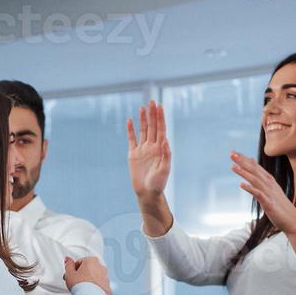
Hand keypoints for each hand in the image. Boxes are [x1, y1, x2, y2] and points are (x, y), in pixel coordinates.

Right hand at [63, 255, 110, 294]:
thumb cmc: (81, 286)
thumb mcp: (69, 274)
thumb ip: (68, 264)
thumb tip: (68, 260)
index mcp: (92, 261)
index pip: (80, 262)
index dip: (73, 269)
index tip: (70, 274)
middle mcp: (101, 267)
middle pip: (89, 269)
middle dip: (82, 274)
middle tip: (75, 281)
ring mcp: (106, 277)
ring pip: (95, 277)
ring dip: (89, 280)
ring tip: (81, 288)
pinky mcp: (108, 287)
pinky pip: (100, 285)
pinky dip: (95, 287)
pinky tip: (88, 292)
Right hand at [127, 100, 173, 236]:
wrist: (147, 193)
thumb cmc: (158, 183)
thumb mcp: (165, 169)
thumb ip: (166, 154)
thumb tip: (165, 140)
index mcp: (161, 148)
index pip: (161, 129)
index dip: (160, 118)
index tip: (159, 106)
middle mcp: (152, 146)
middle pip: (153, 127)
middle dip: (153, 114)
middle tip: (152, 102)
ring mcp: (142, 149)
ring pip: (143, 130)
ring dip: (143, 119)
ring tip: (143, 107)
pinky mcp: (133, 154)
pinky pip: (131, 139)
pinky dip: (130, 130)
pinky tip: (129, 120)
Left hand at [230, 152, 295, 260]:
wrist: (293, 220)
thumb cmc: (281, 207)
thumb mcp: (271, 192)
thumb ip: (263, 182)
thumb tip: (255, 177)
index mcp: (270, 182)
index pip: (256, 168)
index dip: (245, 160)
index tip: (235, 153)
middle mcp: (270, 185)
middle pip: (255, 170)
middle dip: (243, 161)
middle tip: (231, 154)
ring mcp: (270, 193)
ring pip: (255, 180)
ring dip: (244, 173)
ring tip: (233, 166)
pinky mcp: (269, 203)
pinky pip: (259, 194)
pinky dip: (251, 188)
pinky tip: (242, 185)